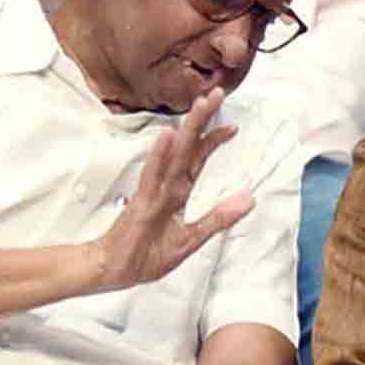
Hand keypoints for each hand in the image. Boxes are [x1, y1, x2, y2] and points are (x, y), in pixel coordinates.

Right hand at [91, 88, 253, 291]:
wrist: (115, 271)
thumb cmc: (147, 254)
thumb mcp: (191, 239)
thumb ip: (218, 218)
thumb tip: (249, 199)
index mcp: (177, 192)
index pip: (197, 160)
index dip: (213, 141)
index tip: (232, 126)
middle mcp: (166, 186)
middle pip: (188, 148)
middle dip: (202, 120)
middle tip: (216, 93)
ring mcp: (153, 192)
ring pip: (173, 156)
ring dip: (187, 131)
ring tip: (199, 106)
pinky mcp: (140, 204)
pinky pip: (152, 177)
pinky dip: (160, 158)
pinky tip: (168, 137)